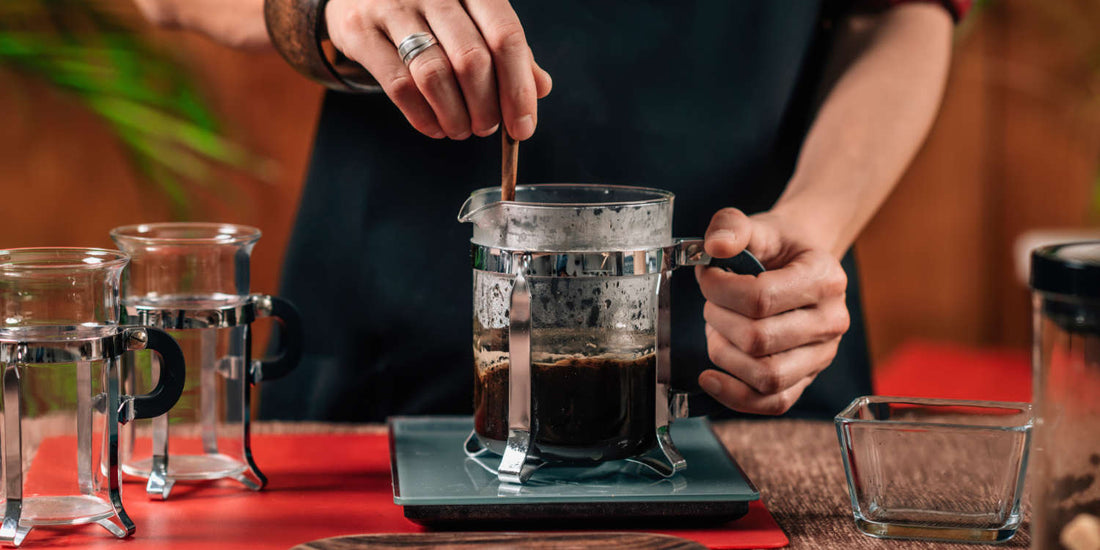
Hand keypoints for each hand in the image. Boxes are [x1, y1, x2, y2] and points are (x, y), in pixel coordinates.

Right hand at [325, 0, 552, 139]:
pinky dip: (423, 117)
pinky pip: (398, 86)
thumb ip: (505, 49)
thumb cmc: (429, 9)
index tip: (523, 127)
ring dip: (455, 116)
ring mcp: (393, 7)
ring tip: (461, 130)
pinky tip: (435, 127)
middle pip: (471, 60)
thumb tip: (540, 88)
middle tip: (487, 128)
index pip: (506, 36)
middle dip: (486, 108)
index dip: (518, 89)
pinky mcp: (360, 30)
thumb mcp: (472, 17)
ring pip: (434, 76)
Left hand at [694, 208, 849, 414]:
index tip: (707, 276)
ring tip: (717, 330)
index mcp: (825, 278)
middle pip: (760, 340)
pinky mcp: (806, 379)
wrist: (799, 263)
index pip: (761, 297)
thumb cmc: (778, 247)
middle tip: (712, 304)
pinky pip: (773, 403)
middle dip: (719, 320)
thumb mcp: (758, 225)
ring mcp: (822, 355)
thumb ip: (731, 225)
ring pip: (766, 376)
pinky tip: (710, 377)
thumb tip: (715, 247)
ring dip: (724, 354)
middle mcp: (832, 321)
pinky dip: (735, 396)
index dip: (719, 289)